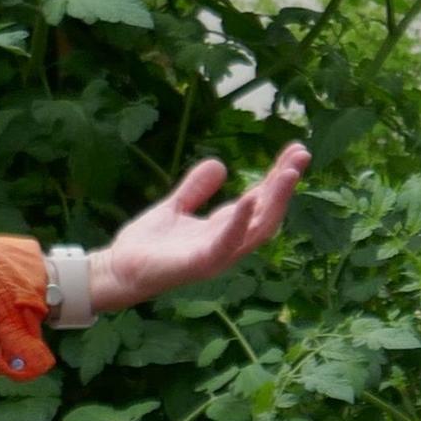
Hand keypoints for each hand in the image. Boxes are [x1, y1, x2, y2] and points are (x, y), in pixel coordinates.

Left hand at [86, 145, 309, 312]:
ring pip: (257, 229)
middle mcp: (228, 243)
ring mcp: (218, 256)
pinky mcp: (200, 264)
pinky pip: (226, 244)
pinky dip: (238, 223)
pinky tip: (247, 200)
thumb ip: (196, 188)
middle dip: (285, 185)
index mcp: (225, 229)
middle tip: (302, 155)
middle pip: (268, 213)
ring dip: (275, 202)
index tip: (296, 150)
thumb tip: (219, 164)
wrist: (118, 270)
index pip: (261, 200)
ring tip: (288, 173)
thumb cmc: (147, 245)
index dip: (278, 176)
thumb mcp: (175, 206)